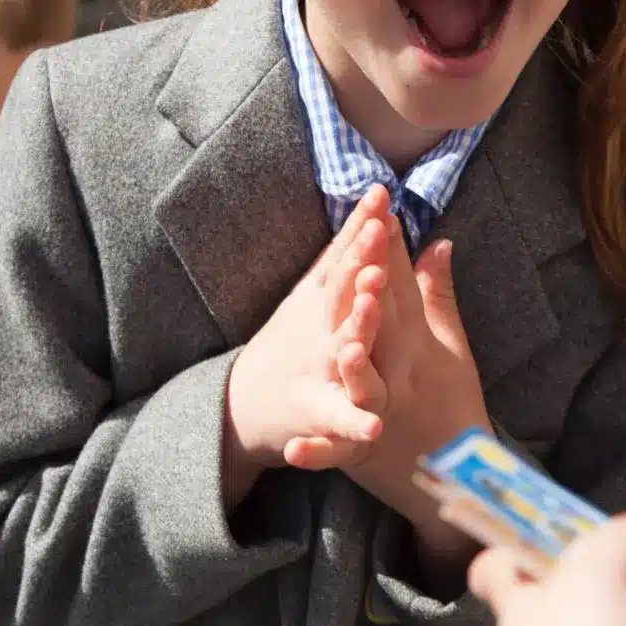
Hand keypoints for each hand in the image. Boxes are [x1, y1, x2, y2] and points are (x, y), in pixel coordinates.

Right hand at [223, 187, 392, 483]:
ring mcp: (320, 374)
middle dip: (359, 268)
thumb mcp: (318, 289)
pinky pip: (338, 422)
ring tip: (369, 314)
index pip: (347, 259)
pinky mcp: (321, 417)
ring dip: (354, 335)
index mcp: (325, 301)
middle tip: (378, 236)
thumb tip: (376, 197)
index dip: (363, 229)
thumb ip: (349, 245)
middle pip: (341, 296)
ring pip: (340, 354)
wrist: (244, 406)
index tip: (382, 196)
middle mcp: (320, 332)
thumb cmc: (294, 339)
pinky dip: (352, 425)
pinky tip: (374, 428)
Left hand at [338, 232, 488, 528]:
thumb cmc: (448, 402)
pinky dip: (319, 453)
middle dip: (375, 297)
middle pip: (388, 333)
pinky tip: (295, 451)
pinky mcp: (364, 454)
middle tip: (368, 264)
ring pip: (369, 390)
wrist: (457, 475)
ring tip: (346, 350)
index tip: (384, 215)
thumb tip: (439, 242)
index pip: (405, 293)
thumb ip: (439, 294)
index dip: (393, 255)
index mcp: (419, 346)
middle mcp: (403, 376)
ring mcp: (385, 414)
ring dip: (358, 370)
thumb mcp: (450, 346)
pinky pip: (339, 454)